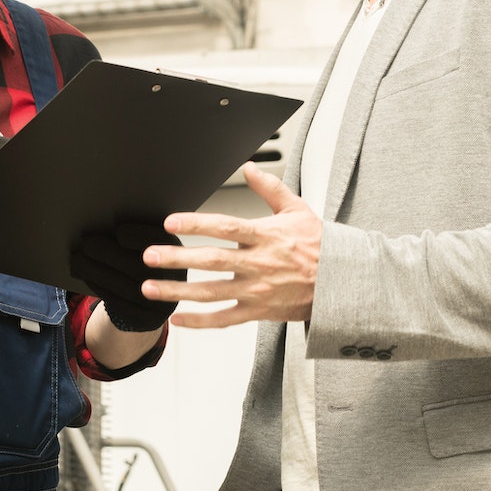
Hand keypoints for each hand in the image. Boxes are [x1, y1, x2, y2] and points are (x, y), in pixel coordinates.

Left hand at [70, 222, 180, 331]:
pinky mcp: (147, 319)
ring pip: (125, 287)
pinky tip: (84, 275)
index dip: (141, 237)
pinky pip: (119, 304)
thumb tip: (102, 225)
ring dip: (96, 271)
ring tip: (77, 259)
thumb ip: (135, 236)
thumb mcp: (149, 245)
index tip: (119, 231)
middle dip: (110, 253)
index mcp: (178, 252)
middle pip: (140, 267)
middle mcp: (175, 279)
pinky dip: (98, 286)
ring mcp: (163, 302)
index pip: (163, 243)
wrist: (152, 300)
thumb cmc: (143, 261)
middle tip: (87, 243)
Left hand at [141, 165, 320, 327]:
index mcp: (266, 236)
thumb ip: (270, 189)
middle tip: (150, 256)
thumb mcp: (298, 210)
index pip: (226, 228)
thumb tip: (249, 168)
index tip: (171, 222)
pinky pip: (225, 319)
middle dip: (178, 258)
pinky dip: (200, 321)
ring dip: (178, 291)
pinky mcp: (259, 311)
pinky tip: (177, 319)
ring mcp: (257, 290)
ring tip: (150, 287)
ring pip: (211, 292)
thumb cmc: (320, 245)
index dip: (197, 223)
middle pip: (211, 261)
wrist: (341, 282)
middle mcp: (258, 264)